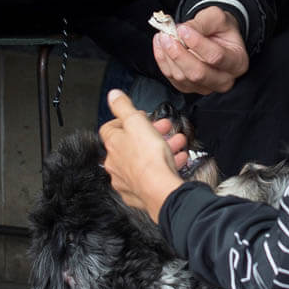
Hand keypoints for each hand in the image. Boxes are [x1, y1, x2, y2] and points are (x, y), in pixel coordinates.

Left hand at [100, 90, 185, 219]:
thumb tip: (113, 95)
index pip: (110, 128)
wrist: (160, 190)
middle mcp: (115, 164)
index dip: (126, 119)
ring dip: (161, 148)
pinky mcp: (140, 193)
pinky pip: (151, 176)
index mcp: (113, 145)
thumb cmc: (149, 158)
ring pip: (144, 159)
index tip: (140, 117)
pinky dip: (164, 166)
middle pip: (131, 143)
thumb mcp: (136, 122)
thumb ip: (123, 106)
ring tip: (177, 143)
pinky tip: (178, 160)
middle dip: (150, 133)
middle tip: (164, 129)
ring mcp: (127, 180)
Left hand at [152, 5, 248, 95]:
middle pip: (198, 73)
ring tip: (163, 36)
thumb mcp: (216, 17)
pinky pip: (172, 78)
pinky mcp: (189, 88)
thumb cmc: (220, 28)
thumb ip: (201, 23)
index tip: (183, 29)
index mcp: (237, 61)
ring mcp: (206, 86)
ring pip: (182, 77)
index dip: (197, 43)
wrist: (215, 36)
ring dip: (168, 55)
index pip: (216, 57)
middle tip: (168, 35)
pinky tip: (161, 45)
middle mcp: (224, 79)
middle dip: (179, 54)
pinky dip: (162, 60)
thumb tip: (182, 31)